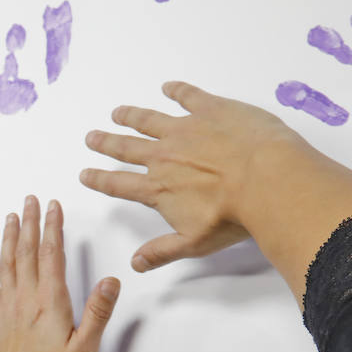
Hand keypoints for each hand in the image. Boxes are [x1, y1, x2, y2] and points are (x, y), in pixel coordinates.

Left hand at [0, 195, 119, 351]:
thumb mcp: (85, 348)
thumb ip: (97, 313)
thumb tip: (110, 281)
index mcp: (50, 303)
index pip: (51, 256)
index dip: (53, 228)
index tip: (53, 206)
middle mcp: (27, 300)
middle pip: (26, 253)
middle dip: (30, 224)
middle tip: (30, 199)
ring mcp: (11, 310)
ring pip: (7, 266)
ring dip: (9, 240)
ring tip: (11, 218)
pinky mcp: (2, 323)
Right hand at [79, 80, 310, 271]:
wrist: (266, 180)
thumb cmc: (233, 216)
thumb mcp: (194, 243)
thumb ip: (162, 251)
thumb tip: (136, 264)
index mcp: (158, 188)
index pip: (120, 184)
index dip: (99, 180)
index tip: (85, 174)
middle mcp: (164, 156)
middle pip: (126, 148)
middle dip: (106, 143)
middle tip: (92, 137)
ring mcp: (185, 129)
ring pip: (149, 120)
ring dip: (131, 116)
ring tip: (118, 112)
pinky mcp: (211, 110)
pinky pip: (188, 96)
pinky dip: (177, 90)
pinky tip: (169, 87)